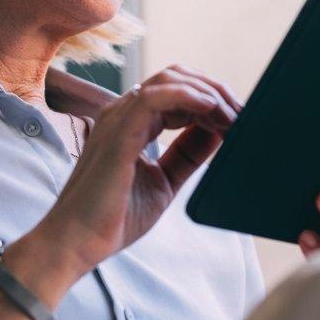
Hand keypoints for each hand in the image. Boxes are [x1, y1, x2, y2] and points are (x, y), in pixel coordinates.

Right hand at [35, 64, 242, 276]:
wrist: (77, 242)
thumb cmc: (113, 218)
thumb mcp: (164, 181)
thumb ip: (187, 155)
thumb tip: (217, 132)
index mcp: (131, 123)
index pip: (176, 92)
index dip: (211, 99)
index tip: (238, 120)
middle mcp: (122, 113)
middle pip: (177, 78)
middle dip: (216, 90)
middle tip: (242, 114)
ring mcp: (118, 119)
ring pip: (170, 81)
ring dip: (209, 93)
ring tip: (232, 116)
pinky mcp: (118, 132)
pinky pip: (156, 97)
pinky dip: (190, 97)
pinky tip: (212, 111)